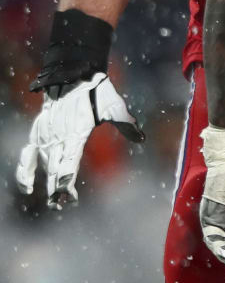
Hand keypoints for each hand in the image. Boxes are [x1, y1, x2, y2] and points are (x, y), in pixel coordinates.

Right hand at [14, 72, 144, 205]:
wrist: (72, 76)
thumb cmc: (97, 93)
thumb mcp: (115, 106)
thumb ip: (126, 124)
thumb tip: (142, 138)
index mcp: (74, 134)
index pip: (68, 164)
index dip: (66, 183)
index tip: (68, 197)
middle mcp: (57, 138)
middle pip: (54, 170)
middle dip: (56, 190)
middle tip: (60, 206)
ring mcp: (45, 136)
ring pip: (42, 166)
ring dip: (45, 184)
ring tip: (52, 202)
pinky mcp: (38, 133)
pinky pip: (27, 155)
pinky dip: (25, 171)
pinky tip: (27, 187)